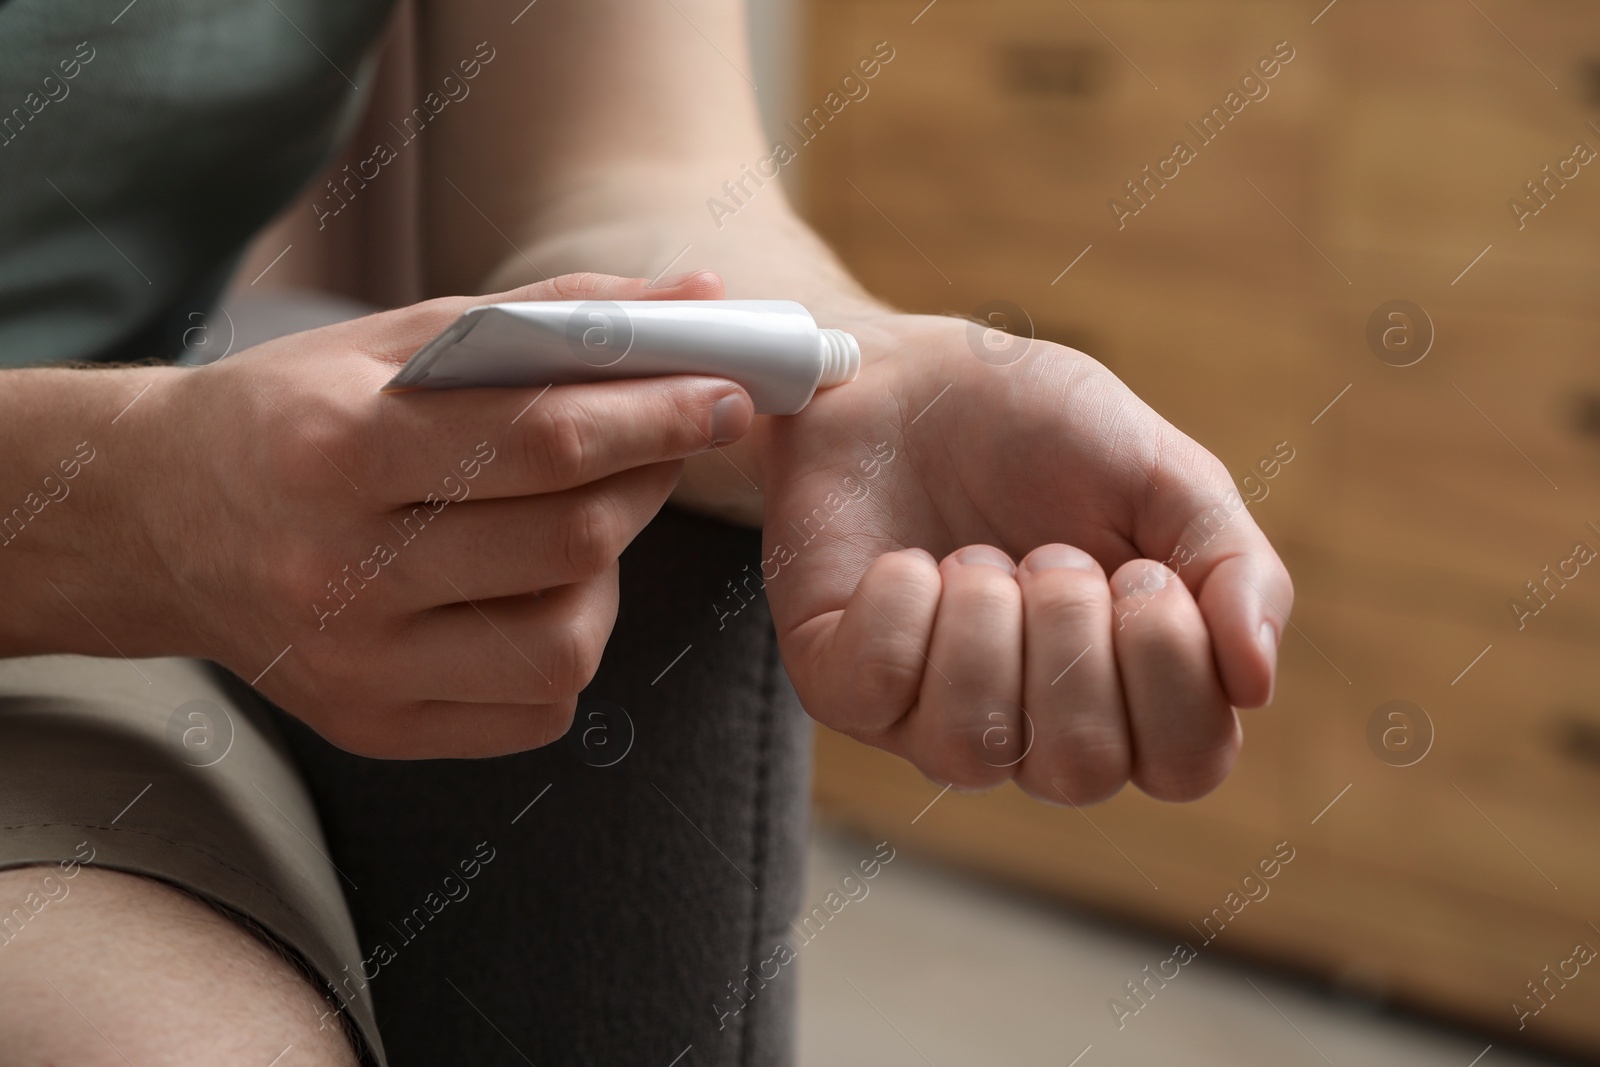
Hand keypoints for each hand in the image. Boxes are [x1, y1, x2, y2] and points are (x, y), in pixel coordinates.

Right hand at [96, 272, 750, 756]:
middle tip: (678, 434)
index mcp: (336, 451)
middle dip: (652, 476)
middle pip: (568, 539)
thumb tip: (694, 295)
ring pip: (566, 639)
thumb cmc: (293, 414)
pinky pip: (535, 707)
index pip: (541, 440)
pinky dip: (567, 643)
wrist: (155, 523)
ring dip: (611, 570)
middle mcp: (340, 572)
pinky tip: (536, 591)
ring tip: (581, 519)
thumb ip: (548, 317)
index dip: (657, 416)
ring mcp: (356, 666)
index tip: (729, 392)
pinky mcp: (373, 728)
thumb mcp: (398, 340)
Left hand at [751, 311, 1292, 802]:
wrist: (907, 375)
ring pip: (970, 747)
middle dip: (1071, 635)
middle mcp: (1031, 724)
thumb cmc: (1040, 432)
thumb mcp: (1164, 472)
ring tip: (975, 555)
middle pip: (1081, 772)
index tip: (1143, 572)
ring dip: (984, 622)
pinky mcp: (843, 683)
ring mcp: (928, 713)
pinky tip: (909, 561)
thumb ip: (1234, 567)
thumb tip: (1257, 681)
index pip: (1186, 766)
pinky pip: (877, 686)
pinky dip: (903, 603)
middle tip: (1049, 552)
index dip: (1173, 671)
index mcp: (1125, 689)